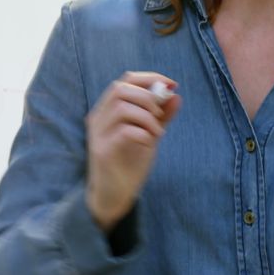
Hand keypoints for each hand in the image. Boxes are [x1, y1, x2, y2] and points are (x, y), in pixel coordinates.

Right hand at [85, 71, 181, 232]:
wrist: (114, 196)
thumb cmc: (130, 163)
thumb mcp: (149, 135)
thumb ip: (161, 116)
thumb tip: (175, 96)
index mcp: (107, 110)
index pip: (125, 80)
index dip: (150, 78)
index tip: (172, 86)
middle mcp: (98, 118)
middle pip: (120, 89)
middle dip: (148, 97)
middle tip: (161, 115)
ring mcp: (97, 135)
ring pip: (122, 108)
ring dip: (147, 117)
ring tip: (157, 133)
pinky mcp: (102, 152)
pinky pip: (124, 131)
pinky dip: (143, 133)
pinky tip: (150, 143)